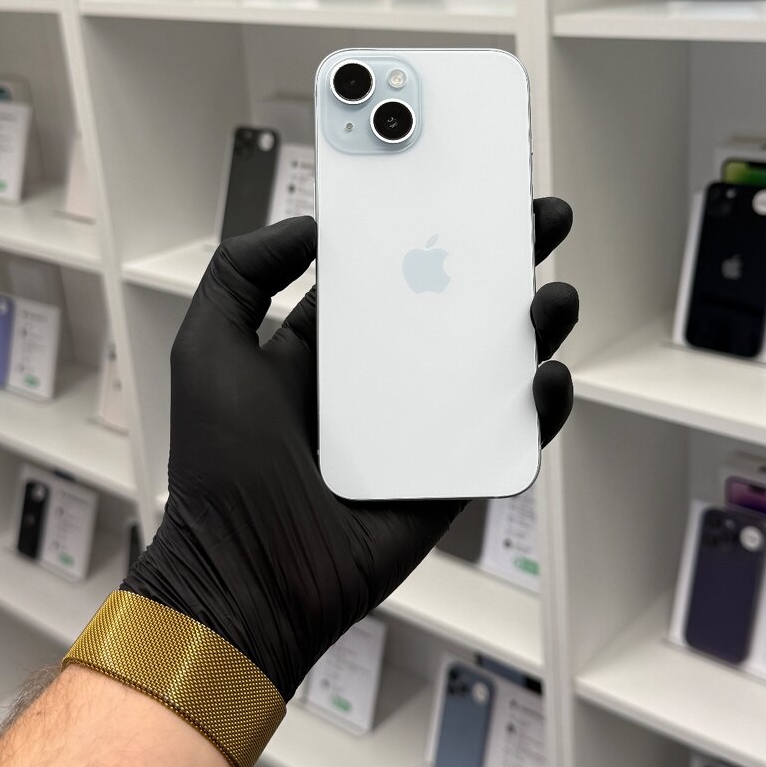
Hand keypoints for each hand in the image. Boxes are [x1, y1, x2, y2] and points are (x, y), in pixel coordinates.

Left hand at [124, 202, 576, 700]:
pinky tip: (547, 377)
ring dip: (532, 329)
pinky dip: (537, 409)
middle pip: (453, 311)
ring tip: (556, 295)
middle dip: (499, 265)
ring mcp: (420, 431)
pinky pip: (505, 438)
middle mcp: (379, 383)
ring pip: (490, 368)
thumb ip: (241, 274)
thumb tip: (310, 227)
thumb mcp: (209, 348)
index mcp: (328, 349)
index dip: (427, 233)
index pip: (390, 276)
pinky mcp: (449, 478)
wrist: (249, 573)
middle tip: (539, 221)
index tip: (462, 193)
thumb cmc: (221, 464)